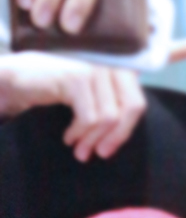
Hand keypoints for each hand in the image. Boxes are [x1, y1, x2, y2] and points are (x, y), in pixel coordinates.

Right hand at [0, 53, 143, 160]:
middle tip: (100, 154)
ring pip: (109, 117)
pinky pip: (89, 117)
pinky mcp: (77, 77)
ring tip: (80, 149)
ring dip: (93, 139)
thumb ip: (112, 109)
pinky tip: (69, 137)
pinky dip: (79, 132)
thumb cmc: (56, 91)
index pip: (137, 103)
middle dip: (116, 137)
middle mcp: (111, 63)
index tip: (108, 149)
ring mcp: (94, 67)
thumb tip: (123, 139)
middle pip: (132, 108)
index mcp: (119, 67)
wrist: (17, 79)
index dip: (125, 131)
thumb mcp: (92, 99)